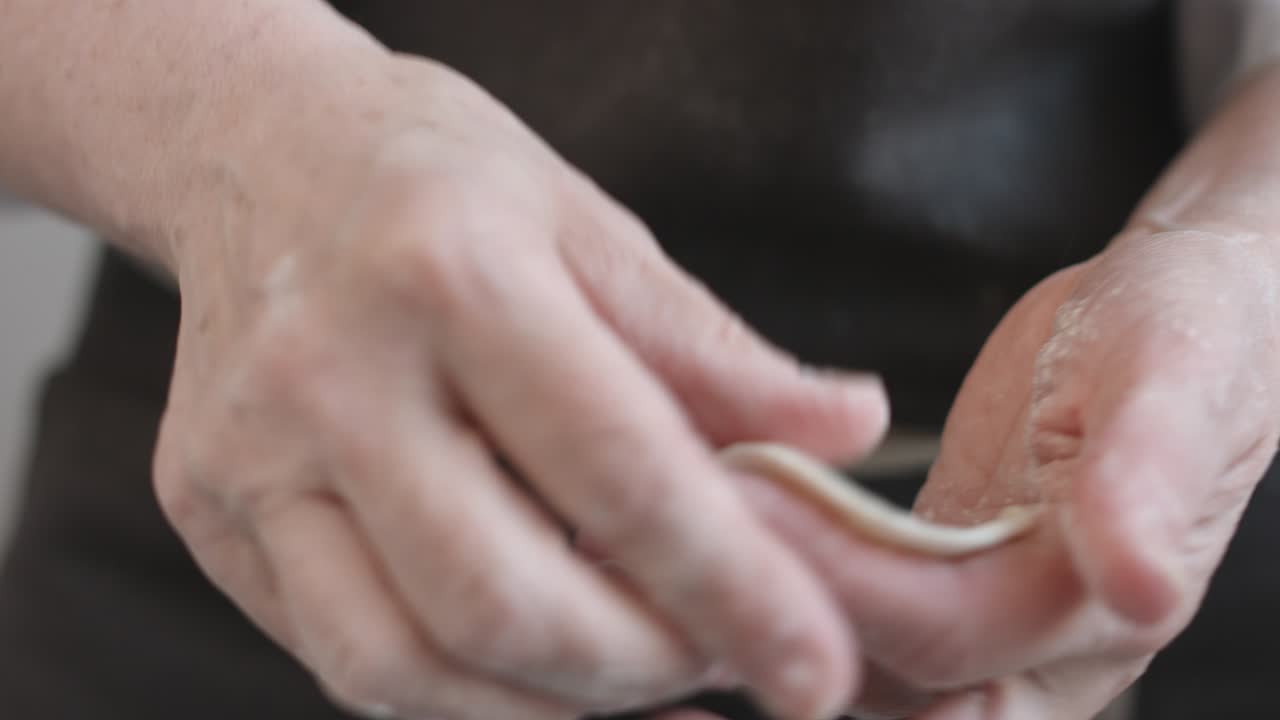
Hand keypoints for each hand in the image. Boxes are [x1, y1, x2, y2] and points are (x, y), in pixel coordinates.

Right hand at [150, 55, 888, 719]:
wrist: (259, 153)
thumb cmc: (440, 184)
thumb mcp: (592, 228)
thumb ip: (714, 352)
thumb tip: (849, 433)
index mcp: (446, 271)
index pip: (617, 470)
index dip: (737, 588)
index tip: (818, 667)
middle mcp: (328, 373)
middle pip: (504, 603)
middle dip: (647, 668)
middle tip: (727, 656)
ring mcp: (248, 459)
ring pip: (407, 666)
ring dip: (558, 706)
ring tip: (645, 667)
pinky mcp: (209, 519)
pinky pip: (349, 658)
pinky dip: (468, 696)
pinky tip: (547, 674)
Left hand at [732, 228, 1279, 718]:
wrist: (1167, 323)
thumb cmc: (1186, 336)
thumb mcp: (1177, 381)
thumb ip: (1152, 477)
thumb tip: (1142, 584)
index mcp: (1095, 611)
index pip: (951, 633)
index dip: (850, 582)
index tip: (752, 511)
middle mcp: (1032, 652)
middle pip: (889, 686)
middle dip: (786, 621)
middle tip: (683, 540)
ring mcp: (974, 631)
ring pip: (855, 670)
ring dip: (763, 619)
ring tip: (672, 548)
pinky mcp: (929, 594)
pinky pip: (847, 626)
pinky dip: (778, 603)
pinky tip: (706, 574)